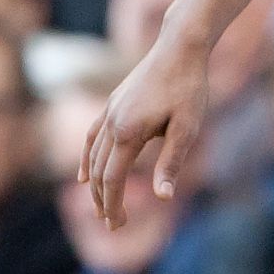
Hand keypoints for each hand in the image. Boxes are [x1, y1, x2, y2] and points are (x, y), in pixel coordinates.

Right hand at [80, 36, 210, 227]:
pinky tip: (84, 175)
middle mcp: (112, 122)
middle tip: (114, 226)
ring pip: (91, 156)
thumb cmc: (189, 87)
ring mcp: (109, 111)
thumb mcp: (187, 128)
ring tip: (100, 208)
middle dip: (103, 201)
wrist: (180, 47)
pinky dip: (85, 159)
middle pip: (98, 172)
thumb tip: (163, 197)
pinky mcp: (113, 103)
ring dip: (94, 185)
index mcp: (128, 132)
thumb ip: (172, 162)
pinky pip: (92, 137)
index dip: (113, 205)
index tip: (117, 226)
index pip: (112, 179)